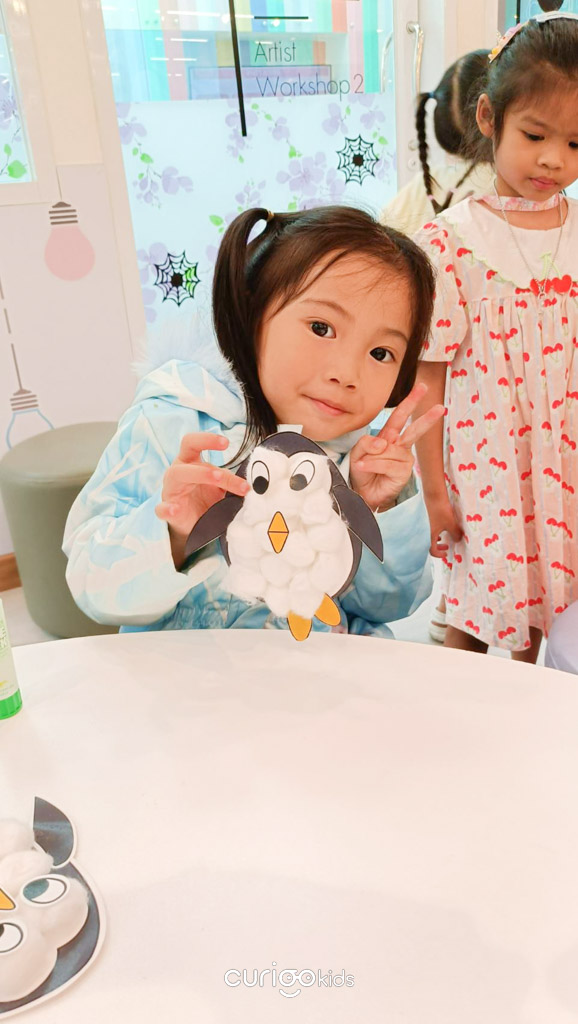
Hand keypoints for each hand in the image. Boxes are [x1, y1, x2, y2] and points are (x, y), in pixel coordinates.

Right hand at [155, 433, 249, 564]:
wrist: (194, 526)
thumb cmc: (207, 500)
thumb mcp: (222, 488)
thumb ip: (234, 481)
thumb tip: (261, 481)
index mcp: (191, 462)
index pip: (194, 442)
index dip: (208, 439)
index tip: (227, 443)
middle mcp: (179, 470)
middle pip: (187, 450)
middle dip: (205, 448)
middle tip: (224, 459)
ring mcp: (171, 489)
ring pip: (178, 475)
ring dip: (199, 474)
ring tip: (218, 478)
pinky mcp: (167, 510)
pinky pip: (162, 508)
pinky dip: (167, 508)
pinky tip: (174, 510)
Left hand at [349, 383, 445, 511]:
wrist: (361, 493)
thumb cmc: (361, 471)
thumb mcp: (358, 452)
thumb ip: (367, 443)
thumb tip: (384, 443)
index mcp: (389, 436)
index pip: (399, 416)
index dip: (410, 401)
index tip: (422, 388)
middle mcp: (399, 446)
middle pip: (414, 430)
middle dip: (427, 418)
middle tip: (440, 407)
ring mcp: (404, 460)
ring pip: (389, 450)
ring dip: (371, 458)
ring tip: (363, 464)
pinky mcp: (404, 473)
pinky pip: (387, 463)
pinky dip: (373, 465)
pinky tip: (365, 468)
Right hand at [426, 493, 462, 558]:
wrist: (433, 496)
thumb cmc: (441, 511)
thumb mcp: (451, 524)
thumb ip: (455, 534)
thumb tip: (458, 540)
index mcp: (430, 536)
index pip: (432, 551)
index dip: (439, 554)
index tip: (446, 553)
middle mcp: (426, 532)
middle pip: (429, 545)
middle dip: (438, 547)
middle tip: (447, 546)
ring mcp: (425, 525)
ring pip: (430, 536)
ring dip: (437, 539)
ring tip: (444, 538)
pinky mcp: (427, 519)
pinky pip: (430, 529)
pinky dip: (436, 531)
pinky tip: (442, 527)